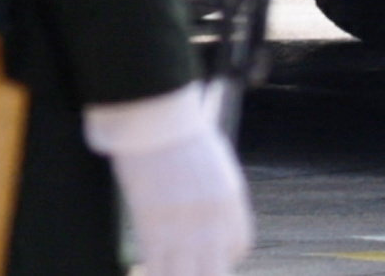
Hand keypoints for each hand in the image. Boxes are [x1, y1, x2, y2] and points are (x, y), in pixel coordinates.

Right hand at [89, 80, 251, 275]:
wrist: (156, 122)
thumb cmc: (182, 136)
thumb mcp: (216, 165)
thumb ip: (219, 197)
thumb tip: (212, 223)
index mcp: (232, 202)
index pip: (240, 247)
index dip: (225, 256)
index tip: (209, 253)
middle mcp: (214, 222)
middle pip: (217, 272)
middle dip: (207, 273)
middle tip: (194, 267)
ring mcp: (184, 230)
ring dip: (179, 275)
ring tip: (172, 269)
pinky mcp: (153, 231)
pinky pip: (157, 269)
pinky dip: (153, 273)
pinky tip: (144, 271)